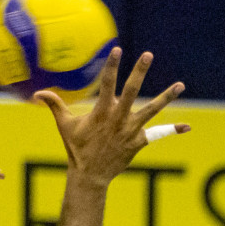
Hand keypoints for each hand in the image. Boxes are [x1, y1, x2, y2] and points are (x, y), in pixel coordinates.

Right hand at [36, 48, 188, 187]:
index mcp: (102, 112)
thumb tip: (37, 93)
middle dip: (139, 72)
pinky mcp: (139, 142)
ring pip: (152, 110)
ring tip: (180, 85)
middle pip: (132, 91)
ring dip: (167, 97)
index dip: (112, 66)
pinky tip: (187, 127)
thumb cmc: (77, 149)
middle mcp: (119, 119)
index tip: (117, 49)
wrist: (91, 176)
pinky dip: (172, 130)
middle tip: (148, 54)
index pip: (107, 83)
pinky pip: (157, 134)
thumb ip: (54, 105)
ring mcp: (131, 130)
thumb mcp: (64, 126)